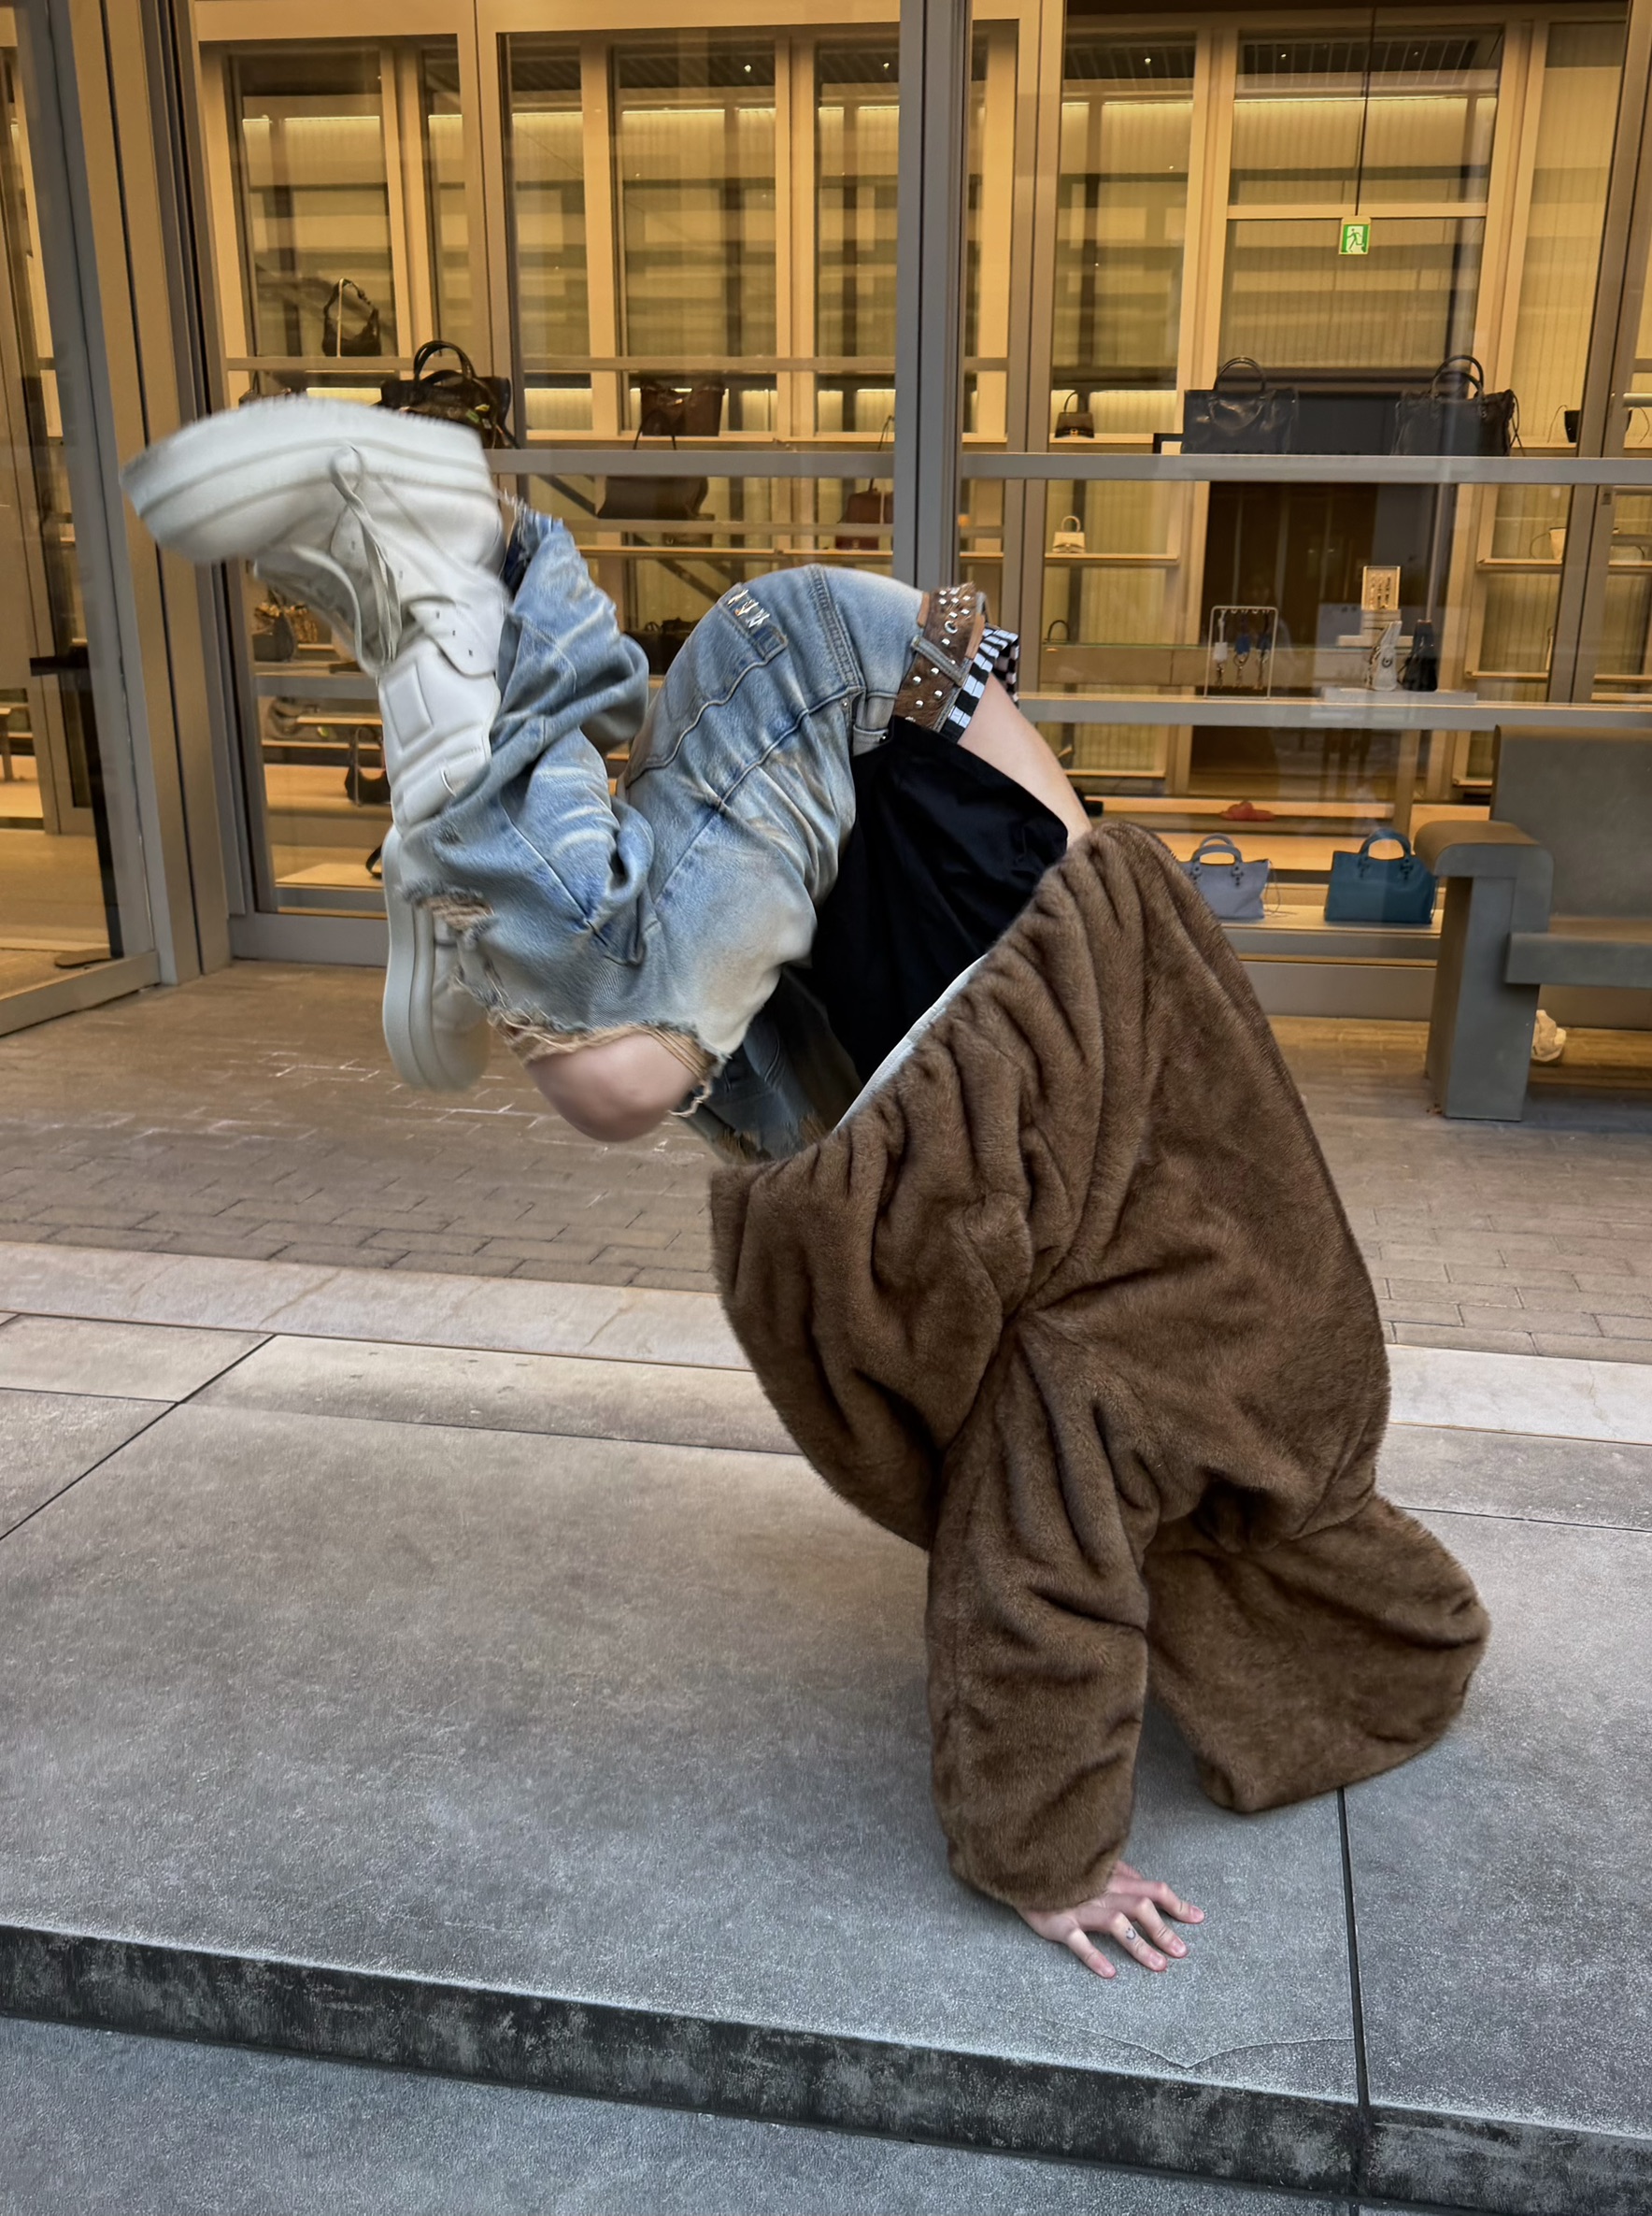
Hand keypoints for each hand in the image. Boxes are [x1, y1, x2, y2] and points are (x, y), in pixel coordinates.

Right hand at [1018, 1861, 1203, 1979]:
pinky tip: (1110, 1973)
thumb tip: (1144, 1882)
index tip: (1198, 1919)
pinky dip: (1095, 1956)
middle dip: (1164, 1930)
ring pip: (1117, 1924)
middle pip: (1141, 1907)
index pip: (1152, 1888)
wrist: (1024, 1869)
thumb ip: (1119, 1873)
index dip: (1177, 1903)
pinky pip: (1079, 1941)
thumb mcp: (1093, 1866)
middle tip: (1182, 1953)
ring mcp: (1081, 1907)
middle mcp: (1101, 1891)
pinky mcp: (1059, 1922)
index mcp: (1112, 1878)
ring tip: (1159, 1967)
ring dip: (1141, 1946)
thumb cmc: (1062, 1871)